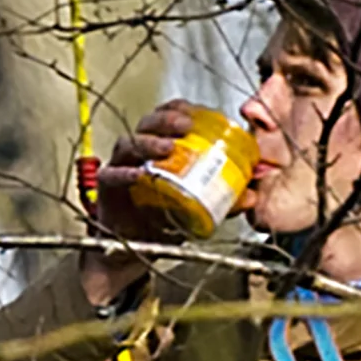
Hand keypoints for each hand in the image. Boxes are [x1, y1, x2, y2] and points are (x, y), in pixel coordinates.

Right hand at [79, 98, 220, 302]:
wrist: (134, 250)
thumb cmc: (163, 220)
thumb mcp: (199, 207)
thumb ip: (225, 199)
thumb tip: (253, 195)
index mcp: (160, 147)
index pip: (167, 116)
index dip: (180, 110)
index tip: (196, 114)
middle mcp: (139, 152)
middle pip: (148, 123)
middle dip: (166, 119)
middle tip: (185, 127)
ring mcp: (120, 167)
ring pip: (128, 142)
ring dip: (148, 142)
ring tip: (166, 148)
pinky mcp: (107, 188)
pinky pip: (112, 174)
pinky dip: (125, 172)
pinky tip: (139, 174)